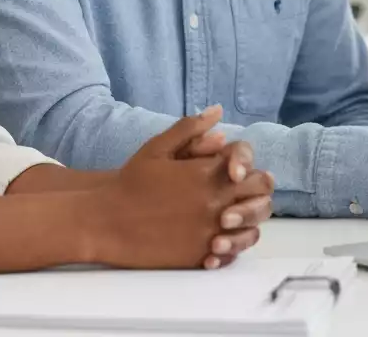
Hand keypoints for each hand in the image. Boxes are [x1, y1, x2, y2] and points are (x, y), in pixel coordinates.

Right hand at [86, 108, 273, 268]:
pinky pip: (232, 255)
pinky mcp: (200, 257)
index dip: (251, 169)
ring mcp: (209, 233)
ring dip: (249, 221)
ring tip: (234, 216)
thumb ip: (191, 128)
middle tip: (243, 192)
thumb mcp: (158, 147)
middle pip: (260, 198)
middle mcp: (215, 204)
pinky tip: (219, 239)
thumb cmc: (132, 181)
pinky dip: (232, 247)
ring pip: (252, 230)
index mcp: (208, 175)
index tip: (239, 171)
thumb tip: (217, 111)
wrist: (107, 221)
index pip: (253, 170)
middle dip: (256, 193)